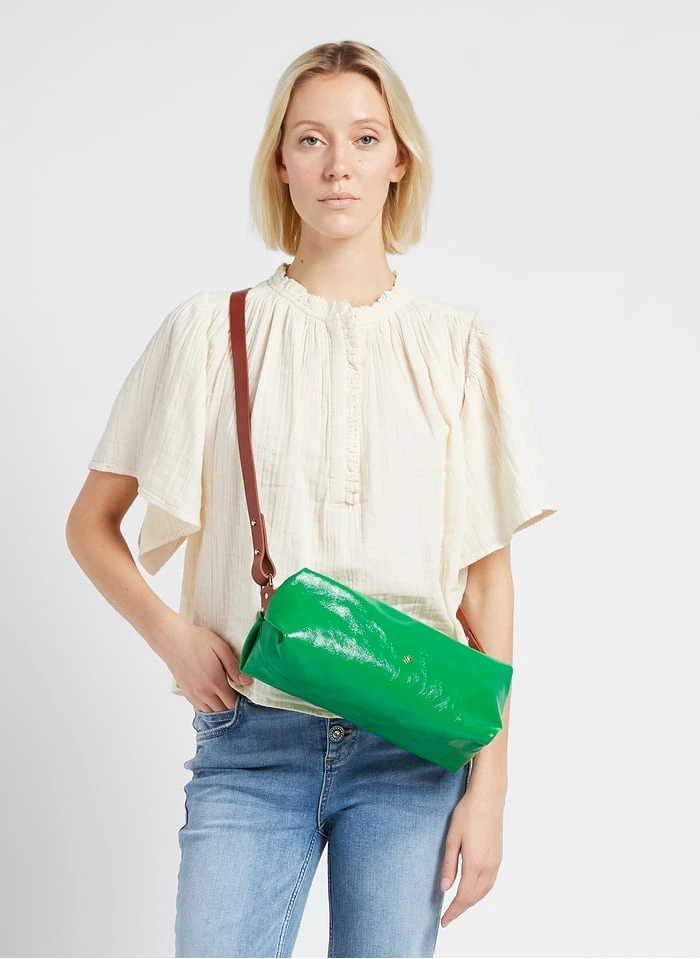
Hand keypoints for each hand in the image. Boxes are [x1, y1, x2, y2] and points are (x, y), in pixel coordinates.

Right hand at [158, 622, 251, 711]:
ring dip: (221, 708)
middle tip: (238, 696)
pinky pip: (200, 708)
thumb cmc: (196, 640)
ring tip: (227, 697)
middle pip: (223, 711)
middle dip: (233, 707)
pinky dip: (209, 707)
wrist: (171, 640)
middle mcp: (204, 692)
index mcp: (215, 681)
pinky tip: (213, 697)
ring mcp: (193, 694)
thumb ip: (234, 666)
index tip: (246, 696)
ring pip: (211, 712)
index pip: (233, 703)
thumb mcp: (221, 647)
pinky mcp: (186, 693)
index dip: (242, 702)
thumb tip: (246, 682)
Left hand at [439, 788, 503, 927]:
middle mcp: (488, 867)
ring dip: (472, 902)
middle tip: (448, 916)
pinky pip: (490, 882)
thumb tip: (444, 888)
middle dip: (461, 909)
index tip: (444, 921)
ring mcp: (496, 862)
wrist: (489, 797)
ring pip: (484, 892)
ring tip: (458, 905)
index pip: (463, 897)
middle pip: (475, 897)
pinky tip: (473, 889)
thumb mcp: (452, 838)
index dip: (453, 911)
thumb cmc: (468, 813)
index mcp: (475, 864)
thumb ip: (449, 865)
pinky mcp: (498, 856)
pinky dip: (481, 892)